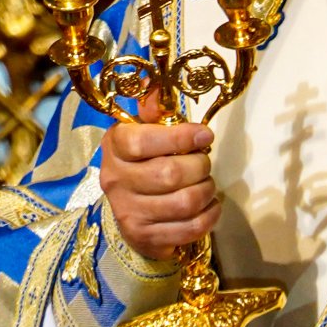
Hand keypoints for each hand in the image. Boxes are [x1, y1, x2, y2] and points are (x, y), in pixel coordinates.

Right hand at [99, 92, 218, 258]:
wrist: (128, 213)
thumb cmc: (143, 162)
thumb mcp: (144, 131)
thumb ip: (153, 109)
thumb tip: (156, 87)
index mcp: (115, 147)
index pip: (143, 141)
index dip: (180, 137)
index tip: (205, 134)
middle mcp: (116, 181)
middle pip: (170, 174)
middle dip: (200, 166)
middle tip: (205, 162)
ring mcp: (129, 213)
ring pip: (184, 202)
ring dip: (207, 190)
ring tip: (207, 184)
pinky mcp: (146, 238)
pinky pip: (190, 229)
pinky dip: (210, 216)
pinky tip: (210, 206)